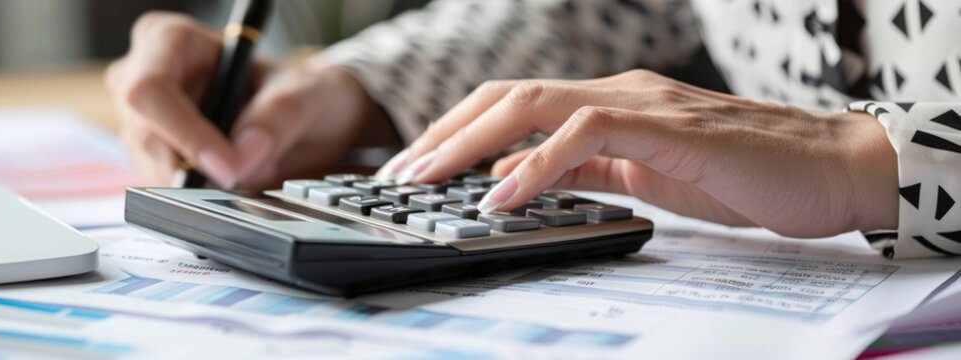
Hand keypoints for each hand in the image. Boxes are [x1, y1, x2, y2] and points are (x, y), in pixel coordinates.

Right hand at [107, 12, 387, 188]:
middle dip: (198, 168)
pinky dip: (203, 193)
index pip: (151, 90)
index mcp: (171, 40)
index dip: (185, 134)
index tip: (228, 167)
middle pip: (146, 136)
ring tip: (249, 165)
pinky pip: (166, 187)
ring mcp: (142, 121)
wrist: (306, 120)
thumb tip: (242, 157)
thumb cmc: (297, 93)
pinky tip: (231, 175)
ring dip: (204, 183)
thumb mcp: (303, 95)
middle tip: (248, 174)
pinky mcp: (151, 158)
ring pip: (155, 169)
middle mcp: (143, 77)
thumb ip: (277, 119)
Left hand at [381, 70, 898, 236]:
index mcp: (607, 102)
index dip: (457, 132)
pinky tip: (501, 199)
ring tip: (428, 181)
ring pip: (532, 104)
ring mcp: (641, 103)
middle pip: (506, 96)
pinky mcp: (667, 127)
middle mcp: (615, 91)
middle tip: (399, 175)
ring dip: (470, 143)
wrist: (828, 172)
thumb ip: (586, 172)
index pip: (512, 105)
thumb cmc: (742, 176)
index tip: (415, 168)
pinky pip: (584, 135)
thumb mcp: (643, 177)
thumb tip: (520, 185)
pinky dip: (534, 167)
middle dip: (445, 134)